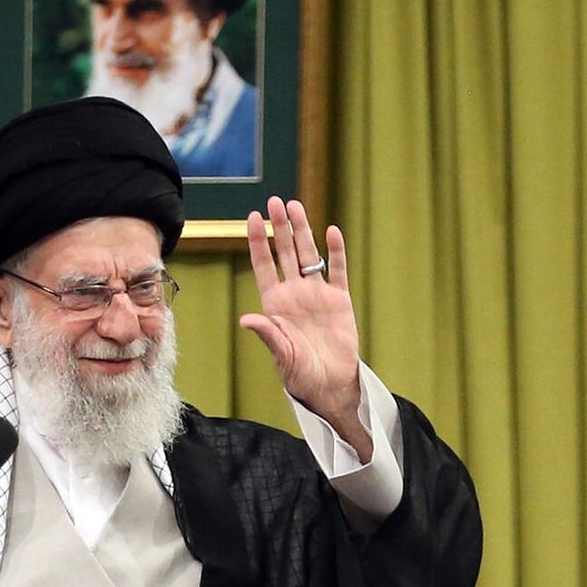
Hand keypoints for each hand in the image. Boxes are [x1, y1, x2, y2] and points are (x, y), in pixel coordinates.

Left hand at [241, 197, 370, 459]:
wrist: (330, 385)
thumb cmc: (300, 374)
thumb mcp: (281, 355)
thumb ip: (267, 334)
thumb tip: (246, 319)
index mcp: (275, 304)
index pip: (263, 265)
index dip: (257, 241)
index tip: (252, 218)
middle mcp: (294, 294)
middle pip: (285, 253)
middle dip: (280, 227)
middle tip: (275, 202)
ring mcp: (317, 295)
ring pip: (308, 255)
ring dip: (302, 231)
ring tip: (296, 206)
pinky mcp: (340, 301)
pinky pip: (337, 271)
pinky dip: (335, 252)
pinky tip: (331, 232)